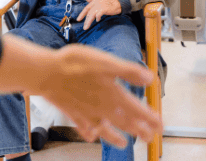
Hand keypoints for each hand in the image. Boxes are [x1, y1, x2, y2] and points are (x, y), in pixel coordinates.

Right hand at [0, 37, 161, 147]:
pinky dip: (90, 134)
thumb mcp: (105, 61)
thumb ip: (128, 71)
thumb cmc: (73, 64)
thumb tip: (149, 78)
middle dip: (139, 130)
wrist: (45, 72)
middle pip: (125, 122)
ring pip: (106, 129)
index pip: (137, 110)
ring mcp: (86, 112)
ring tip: (124, 144)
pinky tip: (91, 137)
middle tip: (150, 137)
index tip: (160, 124)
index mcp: (112, 94)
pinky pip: (84, 128)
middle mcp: (101, 107)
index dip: (150, 118)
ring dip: (116, 137)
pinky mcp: (73, 113)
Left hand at [77, 0, 121, 29]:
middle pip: (89, 13)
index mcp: (94, 1)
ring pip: (92, 15)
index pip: (86, 8)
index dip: (81, 14)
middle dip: (86, 20)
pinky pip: (98, 14)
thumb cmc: (108, 2)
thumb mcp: (98, 0)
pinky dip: (97, 17)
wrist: (117, 3)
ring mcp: (100, 6)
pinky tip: (97, 20)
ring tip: (87, 27)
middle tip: (84, 27)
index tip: (78, 19)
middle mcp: (96, 3)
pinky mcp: (104, 9)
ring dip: (89, 21)